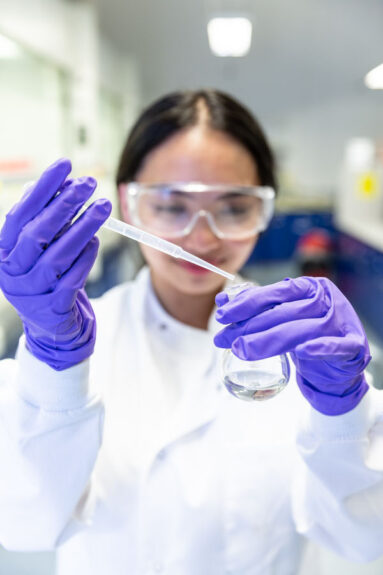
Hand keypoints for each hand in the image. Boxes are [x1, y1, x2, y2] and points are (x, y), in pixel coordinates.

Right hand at [0, 158, 111, 369]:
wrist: (50, 325)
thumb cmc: (46, 275)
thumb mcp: (41, 248)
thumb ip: (49, 219)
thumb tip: (69, 183)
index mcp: (4, 251)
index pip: (20, 214)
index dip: (43, 188)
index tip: (65, 165)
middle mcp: (12, 271)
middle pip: (37, 233)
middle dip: (64, 205)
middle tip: (89, 184)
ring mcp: (32, 292)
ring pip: (57, 256)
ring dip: (82, 227)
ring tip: (102, 207)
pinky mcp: (54, 308)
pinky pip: (72, 278)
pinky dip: (85, 257)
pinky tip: (95, 241)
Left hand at [214, 277, 370, 414]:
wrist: (340, 364)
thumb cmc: (307, 335)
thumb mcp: (282, 317)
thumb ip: (256, 307)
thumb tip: (222, 300)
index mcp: (310, 288)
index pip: (275, 293)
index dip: (246, 303)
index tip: (221, 315)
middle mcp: (326, 301)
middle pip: (283, 313)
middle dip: (248, 326)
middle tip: (223, 339)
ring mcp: (340, 323)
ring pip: (302, 330)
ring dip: (269, 340)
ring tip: (241, 350)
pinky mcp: (353, 347)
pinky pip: (336, 346)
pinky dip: (319, 348)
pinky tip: (302, 352)